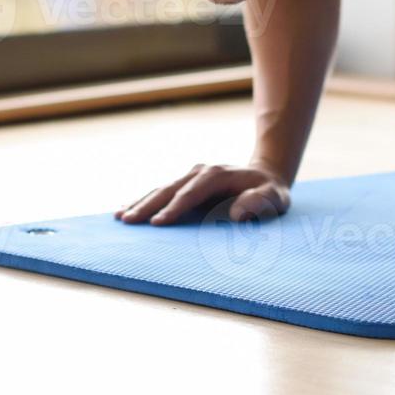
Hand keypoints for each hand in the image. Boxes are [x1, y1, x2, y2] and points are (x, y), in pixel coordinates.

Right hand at [115, 163, 290, 225]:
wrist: (265, 177)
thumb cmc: (270, 192)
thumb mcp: (275, 198)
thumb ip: (260, 202)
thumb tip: (238, 213)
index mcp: (218, 175)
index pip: (192, 192)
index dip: (175, 207)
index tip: (158, 223)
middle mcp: (200, 171)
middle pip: (170, 188)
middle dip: (148, 205)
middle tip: (128, 221)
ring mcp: (190, 175)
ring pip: (161, 189)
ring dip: (140, 202)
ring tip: (119, 217)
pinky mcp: (185, 183)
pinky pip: (161, 192)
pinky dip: (143, 201)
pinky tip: (125, 211)